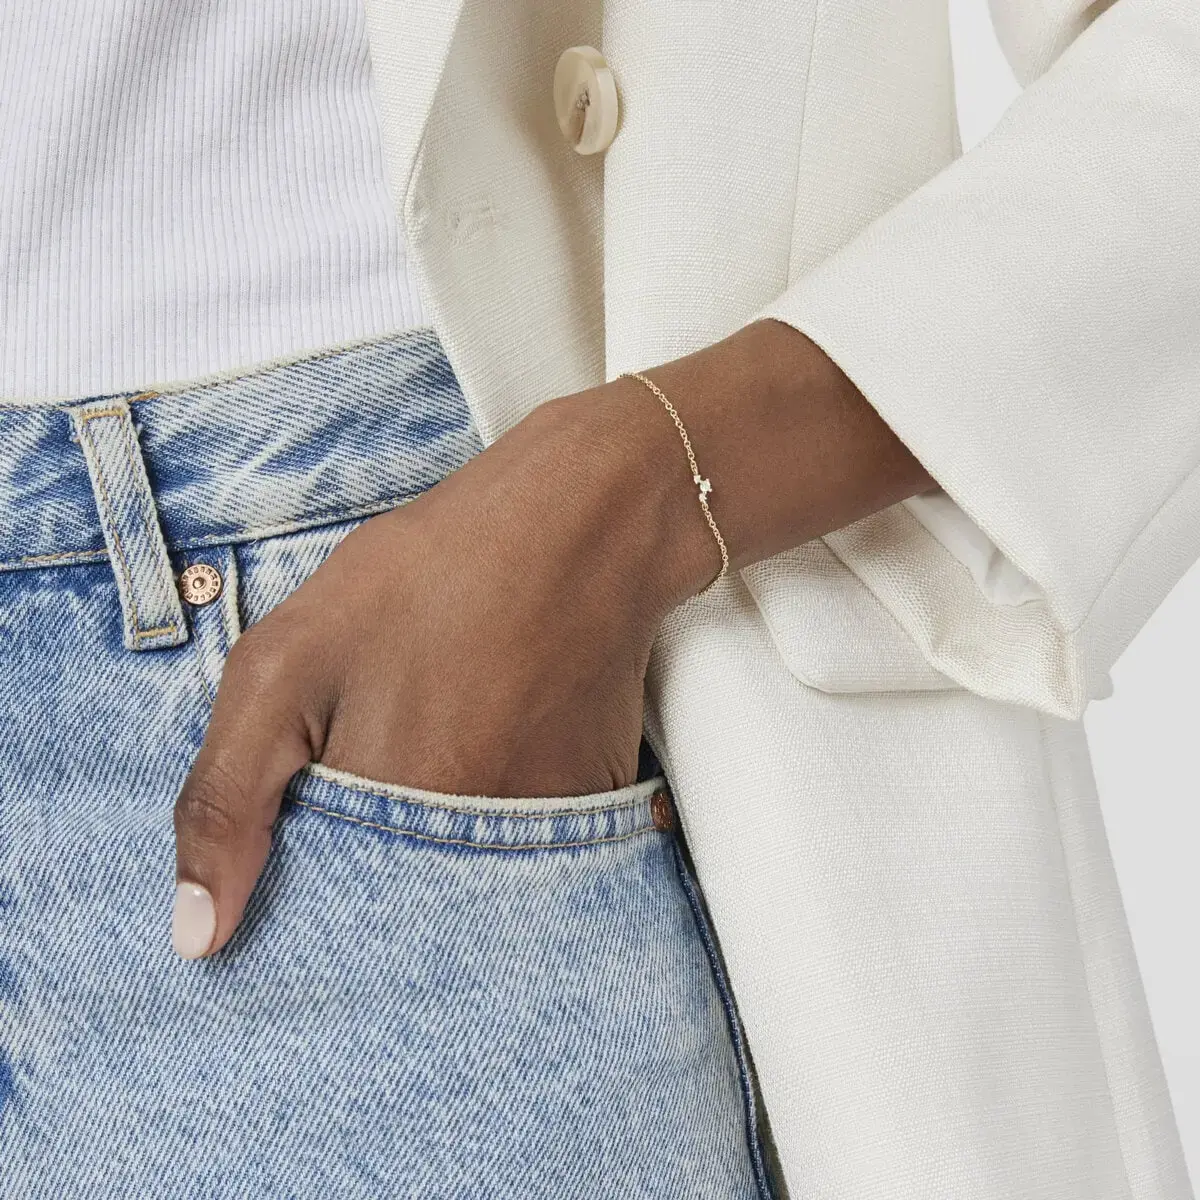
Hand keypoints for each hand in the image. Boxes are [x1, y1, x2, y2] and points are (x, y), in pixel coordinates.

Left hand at [171, 319, 932, 958]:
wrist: (578, 525)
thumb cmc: (426, 577)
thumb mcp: (284, 661)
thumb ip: (226, 798)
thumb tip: (195, 937)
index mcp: (390, 820)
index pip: (323, 924)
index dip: (296, 900)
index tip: (295, 862)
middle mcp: (479, 849)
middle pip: (401, 918)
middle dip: (371, 881)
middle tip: (376, 780)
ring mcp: (548, 831)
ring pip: (468, 891)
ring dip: (440, 856)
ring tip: (438, 755)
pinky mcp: (594, 806)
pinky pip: (533, 854)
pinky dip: (502, 823)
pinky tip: (491, 745)